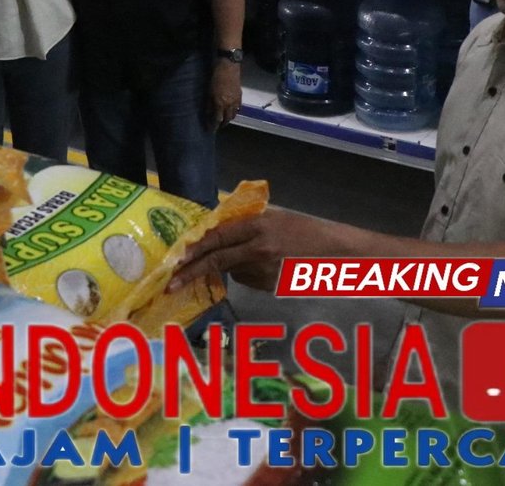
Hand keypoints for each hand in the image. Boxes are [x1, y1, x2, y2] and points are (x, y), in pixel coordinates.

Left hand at [168, 210, 321, 293]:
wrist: (333, 251)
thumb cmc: (303, 228)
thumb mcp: (273, 217)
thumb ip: (244, 222)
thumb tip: (214, 228)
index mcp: (258, 228)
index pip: (218, 238)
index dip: (195, 248)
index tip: (177, 257)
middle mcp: (259, 251)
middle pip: (217, 261)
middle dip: (191, 272)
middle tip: (171, 283)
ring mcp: (265, 272)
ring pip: (232, 271)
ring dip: (228, 266)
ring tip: (253, 254)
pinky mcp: (271, 287)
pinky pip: (247, 280)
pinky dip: (246, 273)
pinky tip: (265, 265)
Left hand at [206, 59, 241, 128]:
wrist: (228, 67)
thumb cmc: (215, 78)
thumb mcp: (209, 92)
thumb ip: (209, 104)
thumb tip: (207, 114)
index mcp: (220, 104)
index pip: (217, 119)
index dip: (213, 126)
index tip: (210, 130)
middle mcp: (229, 105)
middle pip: (227, 119)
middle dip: (222, 124)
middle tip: (218, 126)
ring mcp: (236, 101)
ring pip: (233, 115)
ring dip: (229, 119)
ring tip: (224, 120)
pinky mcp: (240, 96)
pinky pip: (238, 108)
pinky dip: (235, 112)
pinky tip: (232, 111)